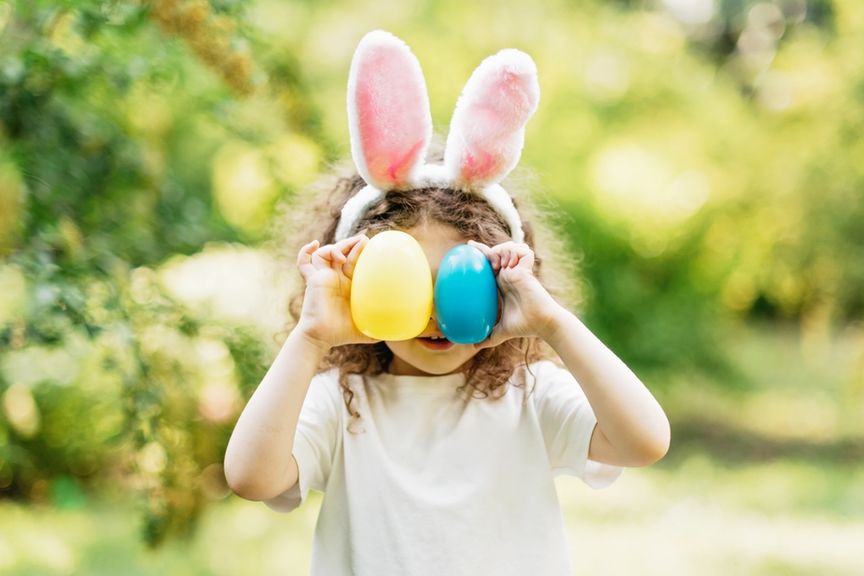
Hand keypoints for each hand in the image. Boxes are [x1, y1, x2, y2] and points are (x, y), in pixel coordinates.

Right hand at [295, 234, 380, 349]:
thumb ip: (388, 325)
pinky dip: (306, 251)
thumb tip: (414, 328)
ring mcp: (323, 276)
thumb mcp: (370, 326)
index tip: (373, 245)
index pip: (356, 260)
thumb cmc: (344, 333)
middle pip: (343, 251)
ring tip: (343, 255)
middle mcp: (336, 277)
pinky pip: (304, 261)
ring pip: (326, 252)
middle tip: (364, 240)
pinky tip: (314, 243)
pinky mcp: (312, 279)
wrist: (322, 337)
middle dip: (352, 243)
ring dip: (336, 247)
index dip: (363, 251)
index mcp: (350, 283)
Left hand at [467, 240, 560, 349]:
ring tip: (496, 265)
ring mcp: (520, 270)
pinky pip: (523, 251)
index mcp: (503, 283)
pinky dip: (514, 252)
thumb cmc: (525, 326)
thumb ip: (488, 337)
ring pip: (510, 247)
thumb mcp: (501, 331)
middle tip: (481, 257)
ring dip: (501, 250)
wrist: (541, 324)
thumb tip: (473, 346)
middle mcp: (510, 274)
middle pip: (498, 251)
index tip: (469, 246)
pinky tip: (507, 263)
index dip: (481, 253)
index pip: (490, 263)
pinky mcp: (528, 269)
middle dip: (489, 250)